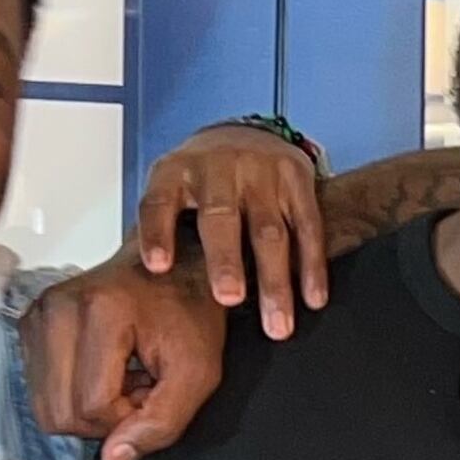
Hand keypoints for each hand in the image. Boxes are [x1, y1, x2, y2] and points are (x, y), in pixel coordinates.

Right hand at [22, 257, 229, 459]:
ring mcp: (38, 315)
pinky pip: (40, 390)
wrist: (174, 266)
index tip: (154, 393)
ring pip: (45, 409)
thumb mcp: (199, 373)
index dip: (127, 420)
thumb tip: (113, 459)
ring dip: (87, 409)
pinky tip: (104, 372)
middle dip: (104, 419)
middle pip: (59, 414)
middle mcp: (57, 310)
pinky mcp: (30, 324)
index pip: (92, 407)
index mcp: (100, 313)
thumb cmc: (191, 313)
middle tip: (139, 389)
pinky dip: (73, 393)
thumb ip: (163, 421)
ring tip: (123, 379)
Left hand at [135, 123, 333, 337]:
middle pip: (222, 216)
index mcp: (175, 172)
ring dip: (275, 279)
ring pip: (269, 231)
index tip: (158, 266)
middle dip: (226, 259)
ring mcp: (261, 172)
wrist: (247, 135)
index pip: (159, 201)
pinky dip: (312, 265)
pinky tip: (312, 298)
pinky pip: (307, 226)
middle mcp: (218, 167)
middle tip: (229, 298)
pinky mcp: (296, 179)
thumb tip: (146, 290)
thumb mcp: (171, 189)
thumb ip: (161, 229)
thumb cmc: (202, 179)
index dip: (157, 233)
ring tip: (277, 324)